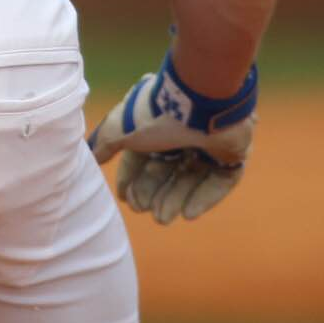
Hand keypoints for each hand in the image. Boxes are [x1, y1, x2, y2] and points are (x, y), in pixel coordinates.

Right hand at [86, 55, 256, 224]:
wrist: (201, 103)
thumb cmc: (157, 114)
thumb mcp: (122, 128)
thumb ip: (107, 142)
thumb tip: (91, 155)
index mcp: (157, 123)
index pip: (142, 156)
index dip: (132, 178)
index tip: (126, 198)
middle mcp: (182, 132)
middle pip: (165, 171)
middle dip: (152, 193)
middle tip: (144, 210)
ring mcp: (209, 143)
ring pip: (190, 179)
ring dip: (174, 200)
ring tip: (163, 219)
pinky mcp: (231, 153)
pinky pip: (219, 181)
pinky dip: (203, 197)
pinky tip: (188, 214)